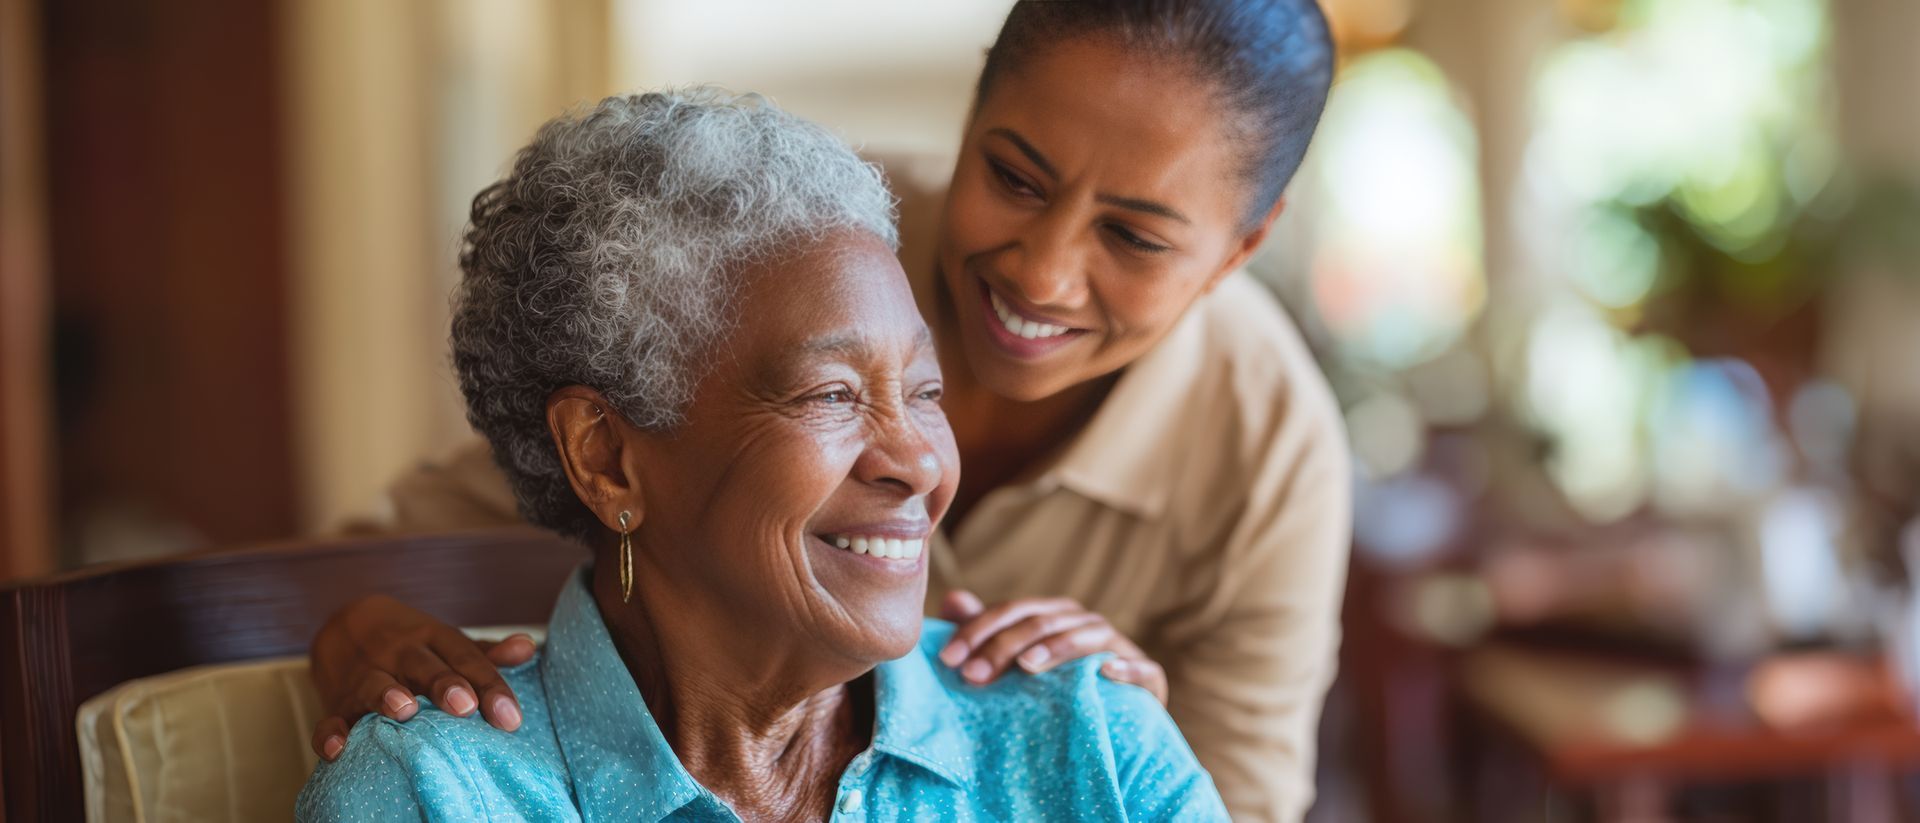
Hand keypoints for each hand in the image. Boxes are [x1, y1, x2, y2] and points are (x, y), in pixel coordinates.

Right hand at [308, 594, 535, 760]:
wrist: (348, 623)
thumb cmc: (414, 644)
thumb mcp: (448, 642)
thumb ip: (486, 653)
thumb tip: (528, 646)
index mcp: (433, 638)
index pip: (467, 660)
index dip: (490, 687)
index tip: (511, 717)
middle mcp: (401, 653)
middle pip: (424, 667)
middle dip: (443, 685)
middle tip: (464, 705)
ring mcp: (366, 674)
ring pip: (375, 684)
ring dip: (387, 696)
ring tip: (404, 711)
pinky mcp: (337, 699)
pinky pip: (330, 716)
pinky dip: (330, 731)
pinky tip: (338, 748)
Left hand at [936, 591, 1168, 703]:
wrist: (1115, 726)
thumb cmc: (1055, 691)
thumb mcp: (1015, 663)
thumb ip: (987, 632)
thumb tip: (953, 599)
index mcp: (1054, 615)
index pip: (1013, 609)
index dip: (978, 629)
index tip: (947, 659)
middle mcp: (1086, 623)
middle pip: (1043, 622)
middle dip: (1005, 646)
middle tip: (974, 676)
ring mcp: (1120, 648)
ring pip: (1089, 636)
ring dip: (1058, 648)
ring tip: (1027, 668)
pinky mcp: (1150, 678)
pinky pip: (1144, 669)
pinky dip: (1127, 668)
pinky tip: (1105, 673)